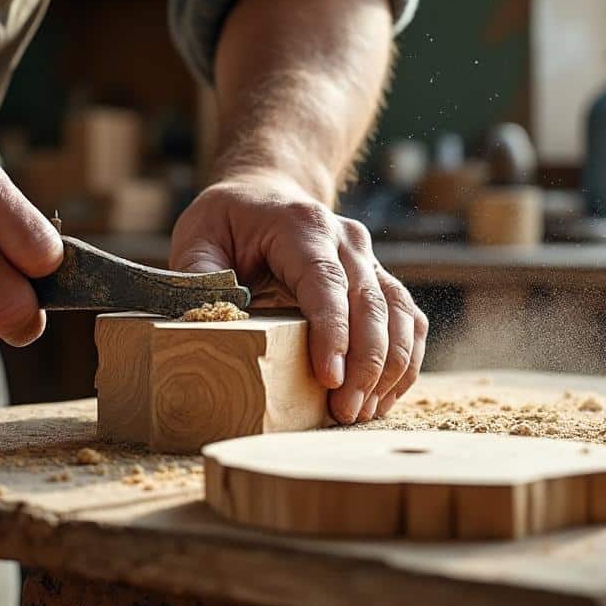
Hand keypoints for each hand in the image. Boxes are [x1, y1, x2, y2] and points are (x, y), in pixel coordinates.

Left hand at [170, 172, 426, 422]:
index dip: (333, 331)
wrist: (268, 193)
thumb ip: (198, 274)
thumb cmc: (231, 221)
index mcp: (302, 226)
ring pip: (398, 314)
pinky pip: (408, 320)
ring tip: (363, 412)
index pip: (326, 281)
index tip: (330, 377)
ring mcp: (370, 260)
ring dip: (389, 368)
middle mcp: (347, 240)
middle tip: (346, 413)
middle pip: (370, 303)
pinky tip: (384, 397)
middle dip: (365, 363)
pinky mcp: (381, 281)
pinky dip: (405, 360)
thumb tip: (206, 319)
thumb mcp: (199, 235)